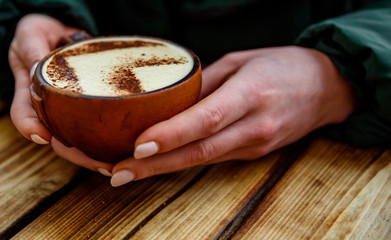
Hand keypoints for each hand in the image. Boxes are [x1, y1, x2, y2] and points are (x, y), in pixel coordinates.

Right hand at [8, 14, 113, 171]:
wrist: (61, 34)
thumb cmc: (41, 34)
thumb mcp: (32, 34)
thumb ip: (33, 47)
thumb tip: (36, 65)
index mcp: (30, 92)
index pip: (25, 114)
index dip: (31, 126)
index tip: (43, 136)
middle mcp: (49, 108)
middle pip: (58, 138)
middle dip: (78, 155)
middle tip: (101, 166)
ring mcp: (68, 111)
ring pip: (79, 140)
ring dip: (96, 156)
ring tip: (116, 166)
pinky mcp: (88, 108)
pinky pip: (96, 127)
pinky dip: (108, 141)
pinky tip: (126, 150)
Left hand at [53, 46, 354, 186]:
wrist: (327, 88)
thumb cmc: (284, 66)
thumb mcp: (242, 61)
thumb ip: (205, 83)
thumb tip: (171, 101)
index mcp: (251, 95)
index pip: (206, 120)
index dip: (171, 135)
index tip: (137, 148)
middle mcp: (254, 127)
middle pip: (199, 151)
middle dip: (155, 166)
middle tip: (117, 174)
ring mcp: (255, 144)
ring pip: (203, 160)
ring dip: (164, 168)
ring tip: (127, 173)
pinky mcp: (254, 153)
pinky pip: (213, 158)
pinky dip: (184, 162)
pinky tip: (160, 164)